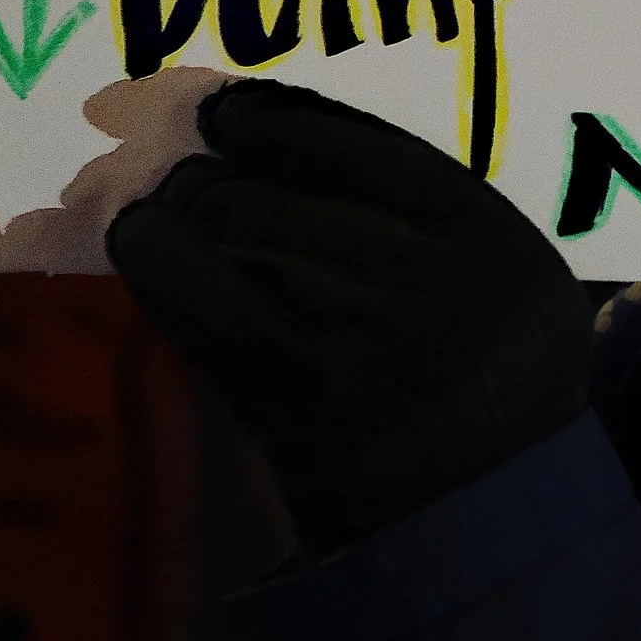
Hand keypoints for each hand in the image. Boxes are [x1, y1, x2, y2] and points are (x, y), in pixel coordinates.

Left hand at [107, 79, 593, 547]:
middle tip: (179, 169)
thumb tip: (276, 141)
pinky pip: (212, 305)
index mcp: (501, 246)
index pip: (381, 155)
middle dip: (223, 177)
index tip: (232, 113)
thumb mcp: (502, 290)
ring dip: (190, 212)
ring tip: (162, 203)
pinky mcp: (304, 400)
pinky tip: (137, 236)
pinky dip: (162, 261)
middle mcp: (444, 286)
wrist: (484, 527)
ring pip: (254, 241)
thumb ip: (426, 222)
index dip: (290, 125)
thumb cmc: (484, 391)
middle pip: (300, 199)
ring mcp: (374, 345)